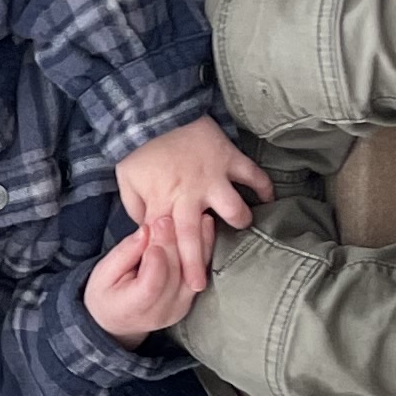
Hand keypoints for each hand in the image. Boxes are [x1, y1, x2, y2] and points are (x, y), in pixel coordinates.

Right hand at [84, 218, 206, 341]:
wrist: (117, 322)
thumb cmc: (106, 294)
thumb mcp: (103, 273)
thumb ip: (124, 253)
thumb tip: (145, 231)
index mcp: (134, 307)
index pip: (153, 282)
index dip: (157, 254)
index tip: (155, 226)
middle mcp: (161, 311)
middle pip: (174, 275)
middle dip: (171, 243)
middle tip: (168, 218)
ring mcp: (178, 308)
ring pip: (193, 274)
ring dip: (197, 245)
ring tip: (197, 219)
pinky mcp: (188, 301)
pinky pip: (200, 274)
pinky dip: (204, 251)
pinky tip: (205, 231)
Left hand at [111, 117, 266, 287]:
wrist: (158, 110)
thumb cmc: (141, 149)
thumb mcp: (126, 180)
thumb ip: (136, 209)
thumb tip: (146, 231)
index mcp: (162, 200)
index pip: (164, 240)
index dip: (166, 262)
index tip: (170, 282)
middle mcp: (189, 194)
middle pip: (195, 236)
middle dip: (197, 263)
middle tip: (200, 286)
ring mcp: (212, 177)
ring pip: (234, 209)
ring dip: (239, 220)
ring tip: (242, 226)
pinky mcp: (229, 159)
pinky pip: (253, 175)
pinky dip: (263, 187)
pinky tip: (268, 198)